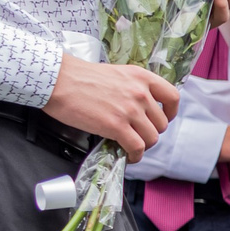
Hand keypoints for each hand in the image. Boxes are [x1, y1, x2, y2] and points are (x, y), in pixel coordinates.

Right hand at [47, 54, 175, 153]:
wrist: (57, 80)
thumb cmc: (79, 77)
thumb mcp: (115, 74)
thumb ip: (132, 88)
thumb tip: (139, 108)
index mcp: (141, 77)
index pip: (172, 97)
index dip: (170, 112)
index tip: (164, 118)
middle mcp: (140, 93)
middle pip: (161, 123)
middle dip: (151, 132)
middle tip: (138, 135)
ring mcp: (129, 110)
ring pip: (152, 138)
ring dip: (143, 145)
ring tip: (132, 146)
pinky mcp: (116, 126)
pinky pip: (137, 147)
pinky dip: (135, 155)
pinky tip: (128, 156)